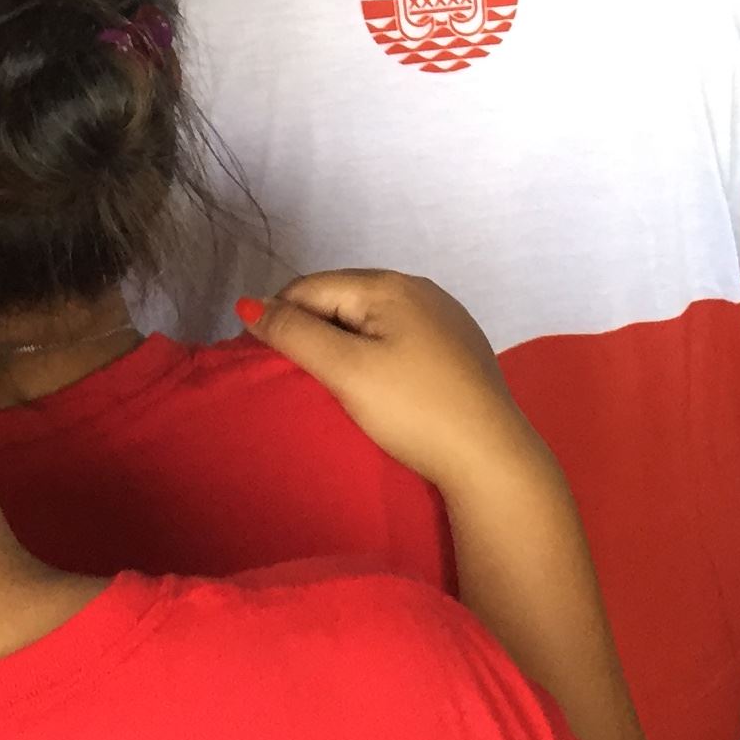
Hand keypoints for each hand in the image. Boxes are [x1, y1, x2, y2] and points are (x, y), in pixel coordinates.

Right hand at [242, 270, 545, 498]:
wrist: (491, 456)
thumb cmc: (412, 409)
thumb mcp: (346, 370)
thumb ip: (295, 334)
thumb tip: (249, 305)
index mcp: (389, 284)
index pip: (311, 287)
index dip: (278, 317)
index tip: (258, 358)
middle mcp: (420, 288)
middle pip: (343, 297)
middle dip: (310, 326)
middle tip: (291, 373)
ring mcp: (445, 317)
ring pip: (372, 317)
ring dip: (342, 339)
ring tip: (327, 379)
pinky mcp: (460, 347)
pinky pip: (401, 335)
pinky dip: (376, 350)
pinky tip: (375, 381)